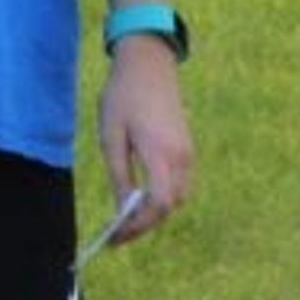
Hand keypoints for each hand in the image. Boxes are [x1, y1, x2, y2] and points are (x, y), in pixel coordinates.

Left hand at [94, 40, 191, 241]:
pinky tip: (139, 197)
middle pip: (169, 206)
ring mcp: (188, 152)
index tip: (116, 236)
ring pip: (177, 197)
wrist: (149, 63)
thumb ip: (120, 174)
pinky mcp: (187, 148)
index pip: (159, 204)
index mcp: (161, 152)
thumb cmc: (124, 96)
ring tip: (125, 219)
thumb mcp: (111, 135)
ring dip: (154, 212)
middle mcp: (181, 157)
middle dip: (145, 224)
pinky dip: (161, 197)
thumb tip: (123, 209)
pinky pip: (178, 183)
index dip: (139, 225)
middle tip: (116, 234)